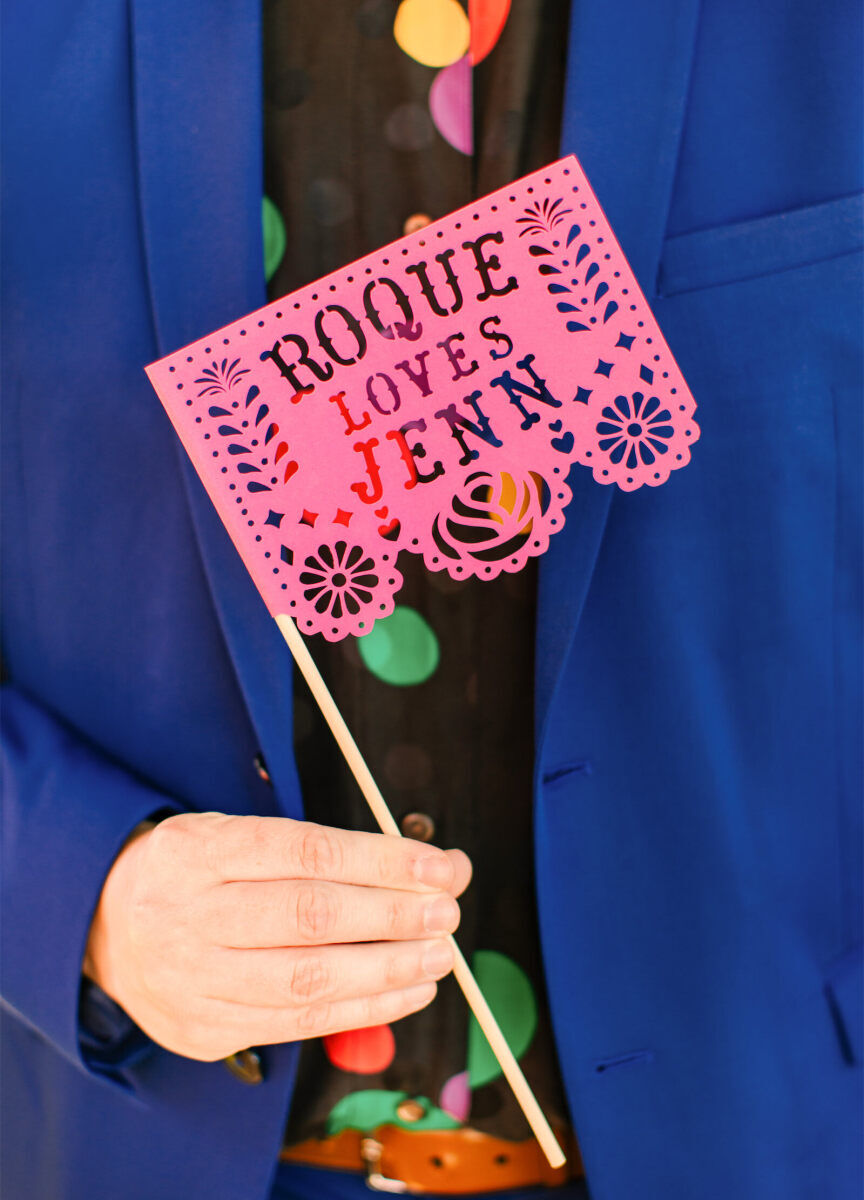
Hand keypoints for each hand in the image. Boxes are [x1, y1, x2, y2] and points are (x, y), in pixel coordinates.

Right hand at [83, 812, 470, 1061]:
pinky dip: (363, 1011)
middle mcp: (188, 913)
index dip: (382, 860)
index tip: (439, 866)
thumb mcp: (244, 835)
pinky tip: (406, 992)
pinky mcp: (202, 1029)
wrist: (109, 927)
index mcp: (199, 850)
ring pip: (306, 981)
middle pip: (308, 917)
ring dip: (388, 971)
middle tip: (448, 913)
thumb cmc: (201, 872)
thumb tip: (439, 867)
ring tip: (439, 958)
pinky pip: (296, 1026)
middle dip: (393, 916)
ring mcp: (191, 978)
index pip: (305, 852)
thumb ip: (335, 850)